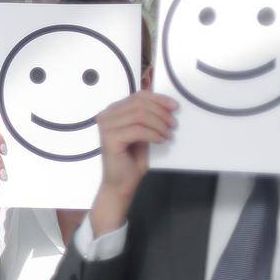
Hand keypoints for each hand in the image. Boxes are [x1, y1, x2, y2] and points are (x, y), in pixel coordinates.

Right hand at [90, 91, 175, 235]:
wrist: (122, 182)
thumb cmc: (131, 158)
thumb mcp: (143, 131)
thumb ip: (147, 116)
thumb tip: (166, 104)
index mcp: (113, 111)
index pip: (138, 96)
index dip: (159, 99)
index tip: (174, 107)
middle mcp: (106, 116)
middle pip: (139, 103)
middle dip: (161, 112)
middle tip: (173, 125)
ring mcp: (106, 127)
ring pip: (140, 115)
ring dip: (159, 124)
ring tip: (167, 134)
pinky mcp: (109, 139)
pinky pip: (138, 130)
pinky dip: (153, 134)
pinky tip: (160, 140)